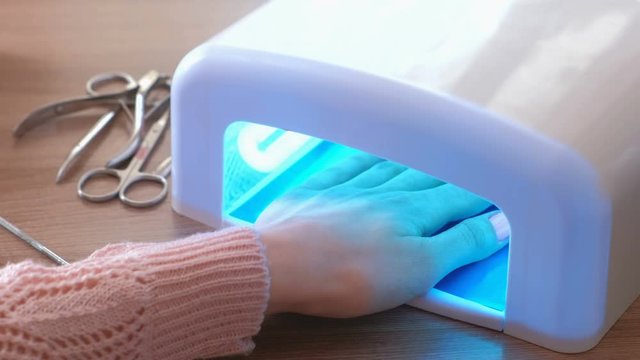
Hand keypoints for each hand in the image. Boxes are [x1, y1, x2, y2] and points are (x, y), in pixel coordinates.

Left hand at [256, 154, 509, 317]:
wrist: (284, 265)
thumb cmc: (350, 275)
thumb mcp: (419, 270)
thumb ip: (461, 244)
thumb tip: (497, 224)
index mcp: (412, 212)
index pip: (456, 198)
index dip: (479, 197)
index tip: (495, 192)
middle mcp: (383, 192)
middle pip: (426, 178)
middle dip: (451, 175)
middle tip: (468, 168)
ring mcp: (348, 188)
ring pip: (390, 166)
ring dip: (414, 161)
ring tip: (428, 155)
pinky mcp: (316, 190)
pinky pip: (346, 165)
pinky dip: (364, 156)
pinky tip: (370, 153)